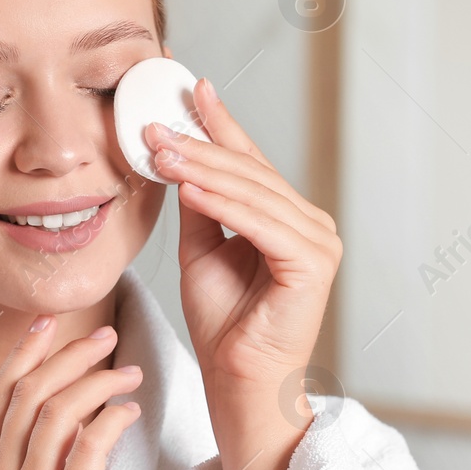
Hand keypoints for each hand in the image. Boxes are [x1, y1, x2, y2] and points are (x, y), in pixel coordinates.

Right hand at [0, 316, 142, 469]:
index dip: (23, 355)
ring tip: (128, 372)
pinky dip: (110, 418)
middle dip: (66, 355)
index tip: (47, 325)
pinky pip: (88, 446)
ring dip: (96, 382)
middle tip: (103, 336)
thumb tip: (66, 421)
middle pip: (26, 394)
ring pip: (55, 411)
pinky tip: (129, 412)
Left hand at [144, 76, 341, 469]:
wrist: (236, 381)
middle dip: (198, 144)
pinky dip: (224, 204)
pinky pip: (260, 224)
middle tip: (153, 123)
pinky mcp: (311, 265)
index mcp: (288, 219)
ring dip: (203, 169)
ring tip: (161, 149)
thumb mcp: (202, 249)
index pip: (249, 162)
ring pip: (252, 192)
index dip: (218, 124)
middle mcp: (311, 225)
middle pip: (249, 172)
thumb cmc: (223, 324)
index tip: (189, 88)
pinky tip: (189, 188)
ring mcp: (317, 243)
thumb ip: (200, 204)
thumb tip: (179, 158)